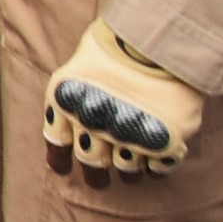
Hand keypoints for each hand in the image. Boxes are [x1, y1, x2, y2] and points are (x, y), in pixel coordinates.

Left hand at [43, 19, 203, 180]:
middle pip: (91, 161)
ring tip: (130, 171)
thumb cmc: (115, 43)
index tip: (62, 169)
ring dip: (127, 171)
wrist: (156, 41)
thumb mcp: (80, 63)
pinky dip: (157, 168)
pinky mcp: (165, 142)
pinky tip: (156, 164)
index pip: (57, 141)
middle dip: (94, 173)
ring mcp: (129, 136)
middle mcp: (94, 125)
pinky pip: (158, 167)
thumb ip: (72, 93)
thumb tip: (65, 119)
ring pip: (125, 168)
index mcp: (68, 103)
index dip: (60, 158)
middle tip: (98, 180)